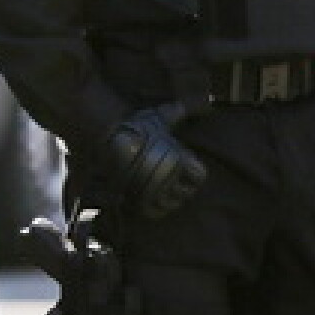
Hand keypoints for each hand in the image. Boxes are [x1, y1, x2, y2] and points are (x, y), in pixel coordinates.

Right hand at [105, 103, 206, 218]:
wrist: (106, 138)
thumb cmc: (136, 126)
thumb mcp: (162, 116)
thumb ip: (184, 109)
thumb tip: (208, 102)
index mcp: (179, 159)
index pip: (200, 176)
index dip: (193, 171)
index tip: (185, 166)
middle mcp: (169, 177)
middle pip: (186, 192)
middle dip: (180, 185)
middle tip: (170, 177)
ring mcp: (153, 190)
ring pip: (172, 204)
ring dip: (168, 197)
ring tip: (161, 188)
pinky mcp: (138, 199)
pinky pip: (155, 212)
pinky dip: (154, 207)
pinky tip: (150, 197)